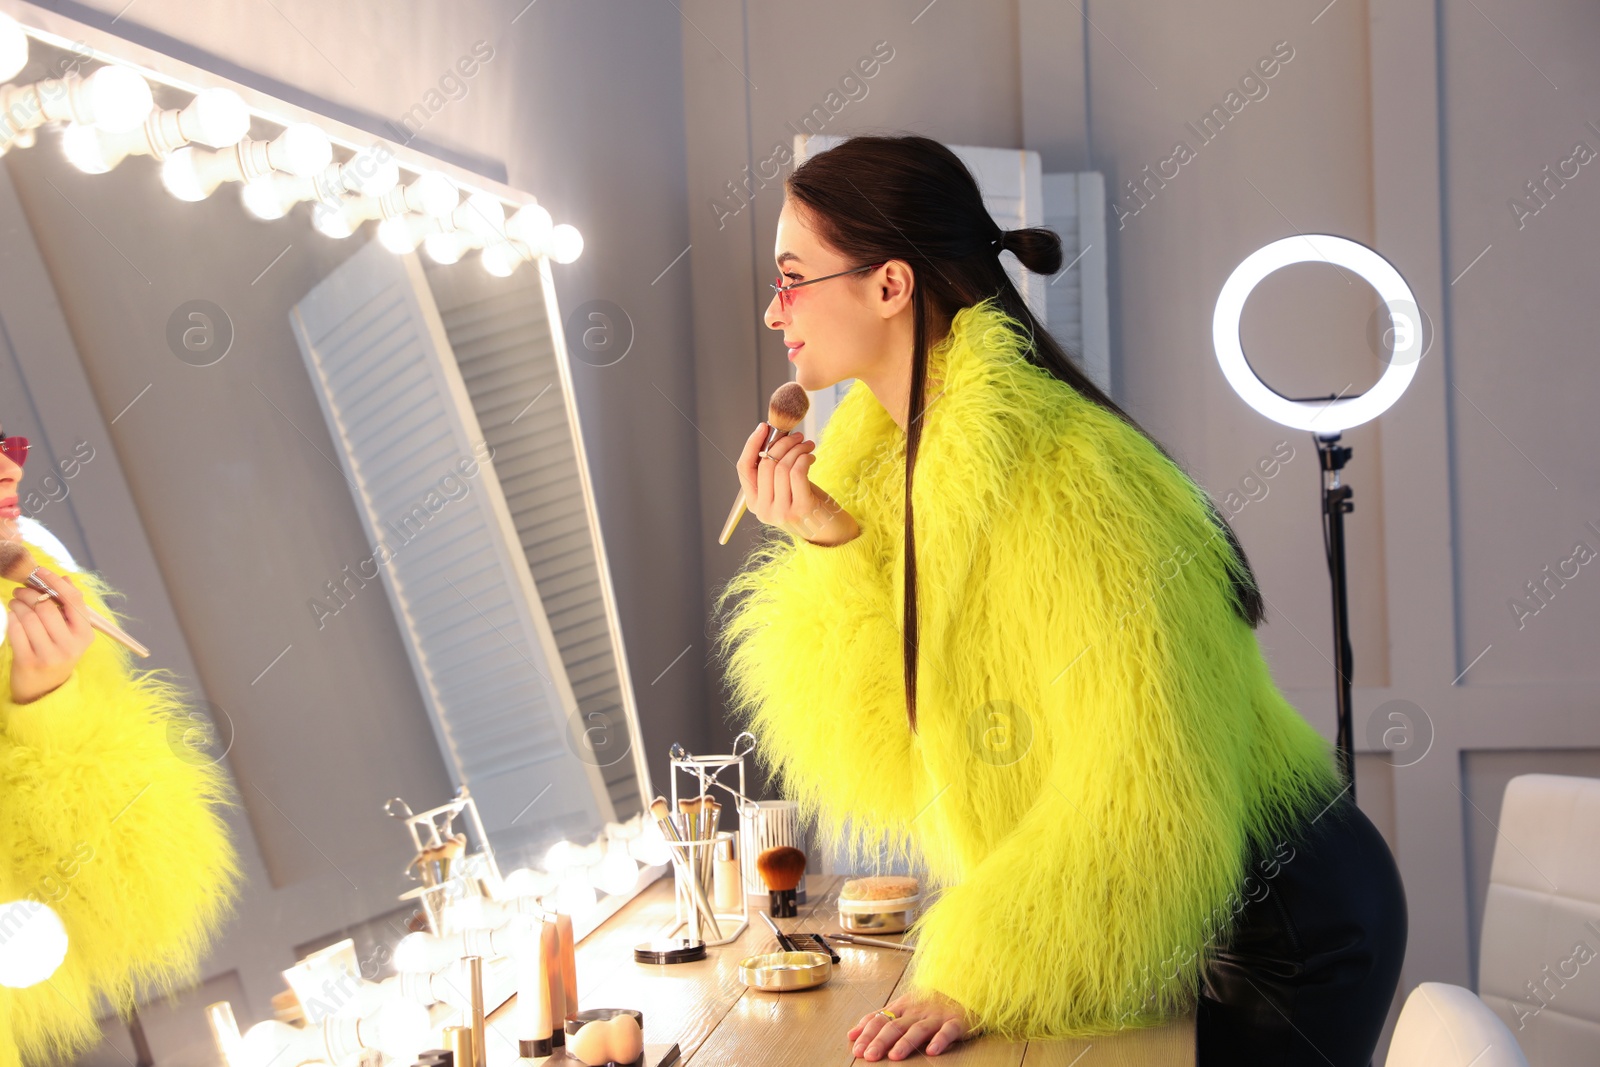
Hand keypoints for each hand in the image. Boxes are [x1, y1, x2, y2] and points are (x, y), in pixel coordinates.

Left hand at [7, 570, 94, 703]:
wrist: (45, 689)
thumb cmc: (57, 653)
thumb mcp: (71, 633)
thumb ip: (69, 607)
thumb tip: (66, 579)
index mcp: (84, 635)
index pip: (73, 600)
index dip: (55, 582)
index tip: (41, 571)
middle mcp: (69, 646)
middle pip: (47, 608)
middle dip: (30, 594)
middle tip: (21, 590)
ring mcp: (49, 655)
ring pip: (29, 618)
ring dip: (18, 605)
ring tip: (15, 602)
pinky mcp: (29, 661)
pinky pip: (16, 631)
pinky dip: (11, 619)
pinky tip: (12, 615)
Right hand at [736, 423, 858, 544]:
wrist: (831, 533)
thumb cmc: (809, 507)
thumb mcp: (785, 488)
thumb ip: (774, 470)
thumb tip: (773, 437)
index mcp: (755, 504)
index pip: (744, 468)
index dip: (752, 444)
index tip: (764, 427)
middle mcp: (764, 510)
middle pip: (765, 464)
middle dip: (782, 443)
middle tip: (797, 436)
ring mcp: (781, 511)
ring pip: (782, 467)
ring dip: (797, 449)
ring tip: (808, 445)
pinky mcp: (800, 508)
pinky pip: (797, 472)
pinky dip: (804, 458)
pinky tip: (811, 456)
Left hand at [848, 990, 974, 1059]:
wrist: (965, 989)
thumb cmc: (932, 1002)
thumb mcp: (903, 1006)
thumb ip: (879, 1019)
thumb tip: (853, 1033)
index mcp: (903, 1006)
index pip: (880, 1019)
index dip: (867, 1033)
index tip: (856, 1047)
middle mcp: (917, 1010)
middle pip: (895, 1025)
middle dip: (880, 1040)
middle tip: (869, 1055)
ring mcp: (936, 1016)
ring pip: (918, 1029)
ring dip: (905, 1043)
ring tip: (894, 1056)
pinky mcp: (956, 1022)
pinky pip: (948, 1031)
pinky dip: (940, 1040)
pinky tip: (932, 1050)